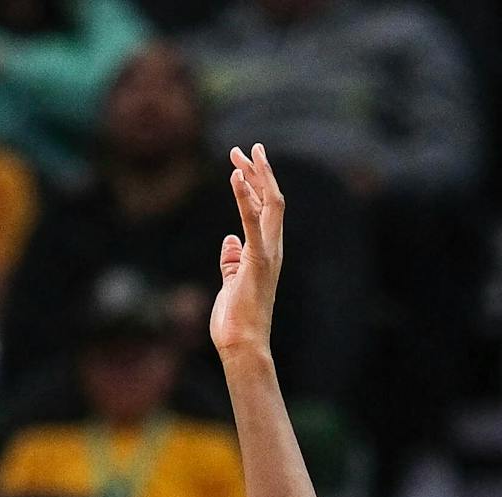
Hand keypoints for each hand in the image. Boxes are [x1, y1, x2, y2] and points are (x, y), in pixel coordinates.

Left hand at [211, 144, 283, 361]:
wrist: (243, 343)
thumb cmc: (236, 318)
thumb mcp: (230, 281)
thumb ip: (232, 259)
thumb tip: (229, 241)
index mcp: (265, 251)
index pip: (263, 210)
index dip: (254, 185)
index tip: (241, 164)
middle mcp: (272, 247)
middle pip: (271, 200)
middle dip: (258, 172)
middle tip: (244, 149)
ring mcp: (268, 253)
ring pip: (269, 204)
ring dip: (256, 177)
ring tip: (243, 154)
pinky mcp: (257, 260)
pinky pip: (252, 222)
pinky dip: (245, 198)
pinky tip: (236, 178)